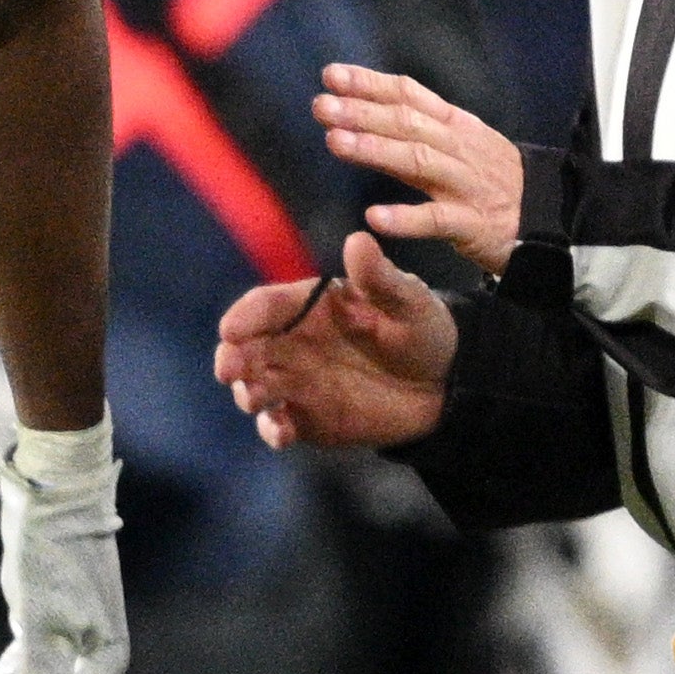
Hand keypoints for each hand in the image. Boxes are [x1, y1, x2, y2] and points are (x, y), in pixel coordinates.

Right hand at [216, 231, 457, 448]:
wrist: (445, 386)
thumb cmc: (423, 330)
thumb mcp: (409, 300)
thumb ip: (380, 277)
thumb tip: (359, 240)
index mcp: (310, 306)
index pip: (267, 306)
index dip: (245, 315)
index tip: (231, 329)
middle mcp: (293, 342)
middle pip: (248, 347)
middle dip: (232, 357)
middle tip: (229, 369)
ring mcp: (297, 381)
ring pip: (256, 385)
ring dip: (248, 392)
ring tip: (254, 399)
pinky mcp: (307, 418)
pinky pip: (279, 424)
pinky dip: (272, 429)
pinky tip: (281, 433)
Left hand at [315, 62, 522, 274]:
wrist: (548, 221)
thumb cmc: (491, 180)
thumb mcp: (461, 142)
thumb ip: (418, 126)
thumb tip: (362, 106)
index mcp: (454, 125)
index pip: (409, 96)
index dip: (370, 84)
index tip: (331, 75)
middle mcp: (459, 147)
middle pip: (408, 124)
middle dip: (362, 112)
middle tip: (322, 106)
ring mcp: (466, 184)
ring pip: (418, 161)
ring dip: (376, 150)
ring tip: (336, 142)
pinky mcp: (473, 223)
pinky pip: (436, 219)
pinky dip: (406, 218)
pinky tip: (375, 216)